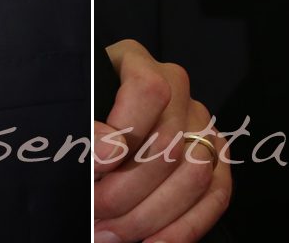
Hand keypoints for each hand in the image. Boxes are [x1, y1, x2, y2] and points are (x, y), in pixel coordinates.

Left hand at [93, 38, 231, 242]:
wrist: (94, 136)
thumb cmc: (78, 122)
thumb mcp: (71, 111)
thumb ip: (84, 127)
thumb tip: (109, 153)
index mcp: (136, 62)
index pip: (148, 90)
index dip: (124, 132)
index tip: (96, 168)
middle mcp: (176, 88)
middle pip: (168, 143)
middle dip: (126, 191)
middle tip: (93, 212)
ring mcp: (200, 122)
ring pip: (194, 173)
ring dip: (148, 214)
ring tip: (108, 232)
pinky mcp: (216, 157)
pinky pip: (216, 195)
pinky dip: (183, 229)